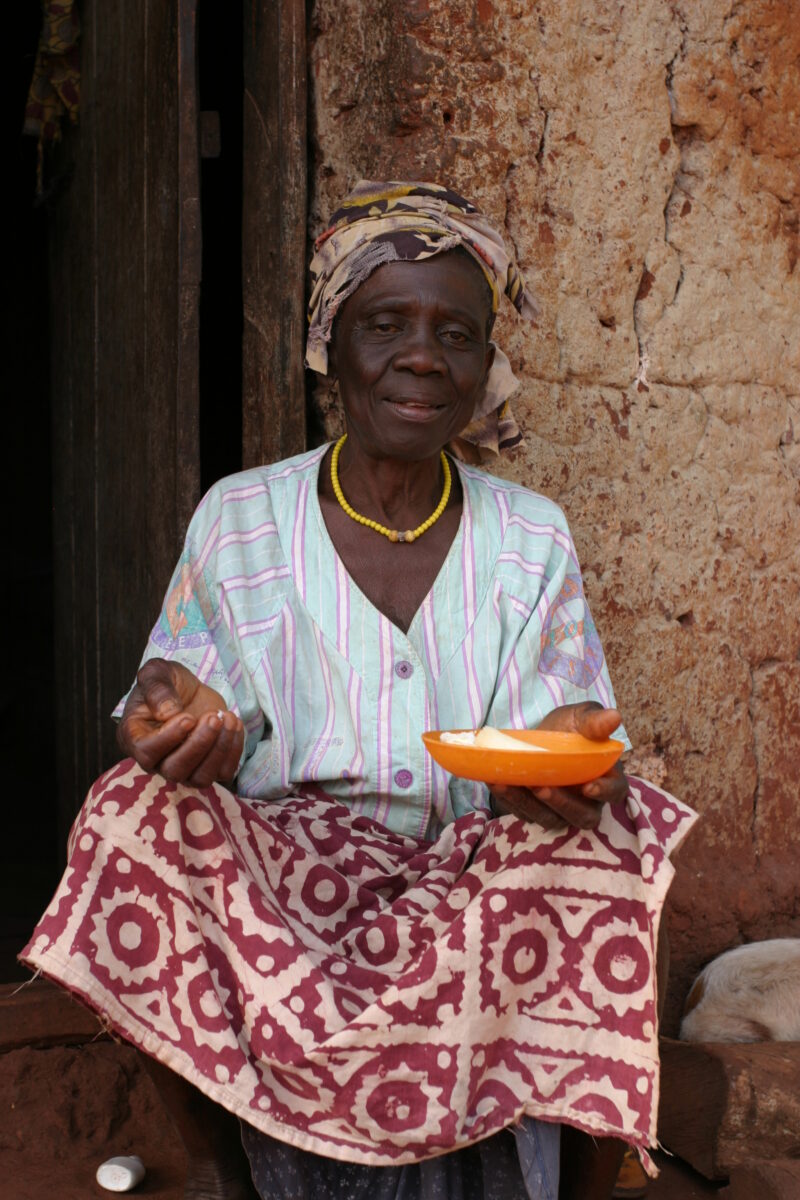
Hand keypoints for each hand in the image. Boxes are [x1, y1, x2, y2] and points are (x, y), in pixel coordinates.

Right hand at [117, 658, 244, 785]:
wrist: (188, 691)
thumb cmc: (166, 683)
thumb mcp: (156, 672)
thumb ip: (156, 688)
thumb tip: (167, 713)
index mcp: (135, 738)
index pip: (147, 752)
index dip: (169, 738)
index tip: (188, 717)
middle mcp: (157, 761)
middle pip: (175, 770)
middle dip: (198, 745)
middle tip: (213, 718)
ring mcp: (184, 768)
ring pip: (200, 778)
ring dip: (219, 750)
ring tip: (227, 718)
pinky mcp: (208, 766)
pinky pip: (222, 772)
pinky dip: (233, 751)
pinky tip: (234, 725)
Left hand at [490, 701, 627, 829]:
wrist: (537, 737)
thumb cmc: (567, 728)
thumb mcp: (579, 717)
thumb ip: (594, 720)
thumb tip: (614, 716)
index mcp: (606, 777)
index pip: (615, 791)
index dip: (605, 792)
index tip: (588, 787)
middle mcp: (587, 801)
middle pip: (583, 816)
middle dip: (562, 804)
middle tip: (542, 787)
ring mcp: (560, 811)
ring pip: (551, 818)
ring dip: (531, 804)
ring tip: (515, 783)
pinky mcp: (535, 812)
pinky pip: (524, 813)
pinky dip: (510, 800)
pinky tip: (497, 782)